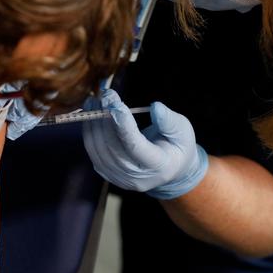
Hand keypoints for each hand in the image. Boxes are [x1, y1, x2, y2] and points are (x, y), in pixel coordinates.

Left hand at [83, 89, 207, 198]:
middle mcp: (135, 177)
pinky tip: (92, 112)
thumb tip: (155, 107)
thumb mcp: (183, 132)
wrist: (169, 170)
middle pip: (112, 146)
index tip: (115, 103)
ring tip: (95, 100)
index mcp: (158, 166)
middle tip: (104, 95)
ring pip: (98, 148)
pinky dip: (89, 130)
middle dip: (105, 118)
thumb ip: (170, 120)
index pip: (135, 146)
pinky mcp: (106, 173)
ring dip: (94, 122)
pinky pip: (92, 150)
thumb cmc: (177, 147)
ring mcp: (118, 177)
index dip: (123, 124)